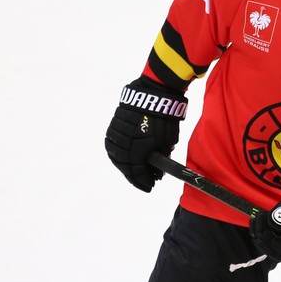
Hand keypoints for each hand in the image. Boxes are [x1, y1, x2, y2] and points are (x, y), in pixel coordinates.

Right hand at [104, 77, 187, 191]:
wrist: (153, 94)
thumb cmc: (164, 118)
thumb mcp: (167, 141)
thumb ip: (161, 157)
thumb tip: (157, 169)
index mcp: (136, 151)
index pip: (137, 173)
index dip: (143, 182)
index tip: (150, 187)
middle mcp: (122, 146)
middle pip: (125, 167)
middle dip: (135, 175)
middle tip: (143, 180)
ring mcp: (115, 136)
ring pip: (117, 157)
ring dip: (126, 165)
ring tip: (135, 170)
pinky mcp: (113, 127)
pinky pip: (114, 145)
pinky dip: (120, 153)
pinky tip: (126, 157)